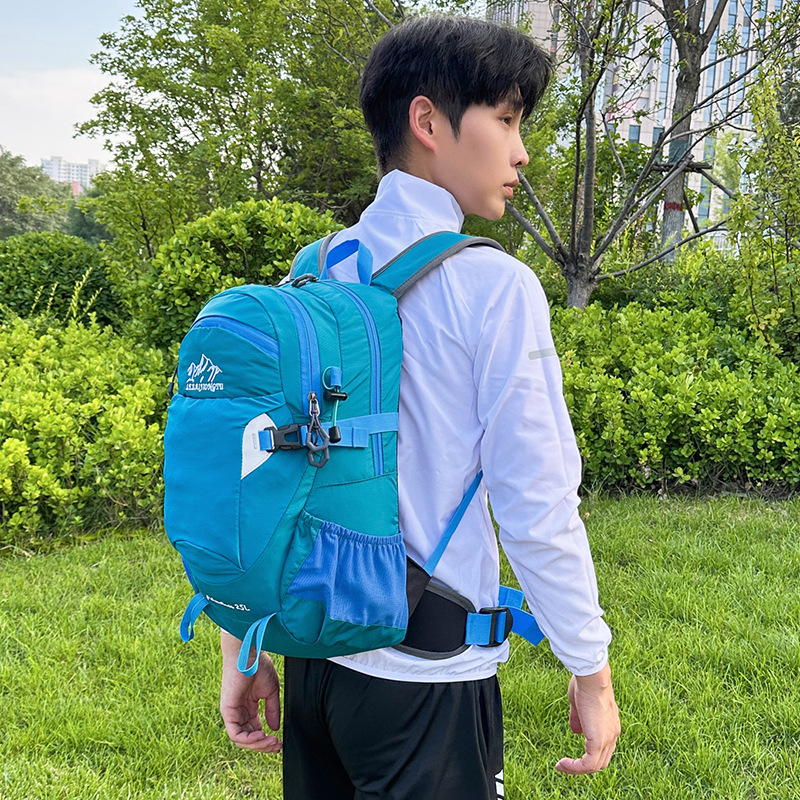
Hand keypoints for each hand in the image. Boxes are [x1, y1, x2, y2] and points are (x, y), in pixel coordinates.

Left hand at [219, 629, 281, 752]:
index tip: (279, 742)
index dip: (267, 740)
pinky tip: (261, 734)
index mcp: (248, 708)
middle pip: (248, 738)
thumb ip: (272, 710)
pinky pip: (235, 733)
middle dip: (263, 745)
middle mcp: (239, 712)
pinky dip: (248, 739)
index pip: (255, 731)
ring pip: (241, 739)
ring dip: (257, 744)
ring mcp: (232, 713)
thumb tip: (275, 728)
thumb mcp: (271, 692)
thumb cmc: (259, 666)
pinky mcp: (227, 711)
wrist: (249, 653)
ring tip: (270, 741)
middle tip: (277, 745)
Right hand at [555, 662, 618, 773]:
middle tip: (566, 764)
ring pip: (595, 766)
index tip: (573, 753)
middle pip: (601, 761)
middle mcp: (612, 734)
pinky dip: (574, 767)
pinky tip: (562, 763)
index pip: (603, 749)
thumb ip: (578, 719)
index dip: (589, 754)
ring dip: (577, 769)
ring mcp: (607, 739)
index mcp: (610, 725)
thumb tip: (575, 731)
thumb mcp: (580, 704)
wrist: (592, 678)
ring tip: (561, 766)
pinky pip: (587, 764)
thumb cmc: (586, 684)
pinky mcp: (598, 741)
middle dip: (583, 766)